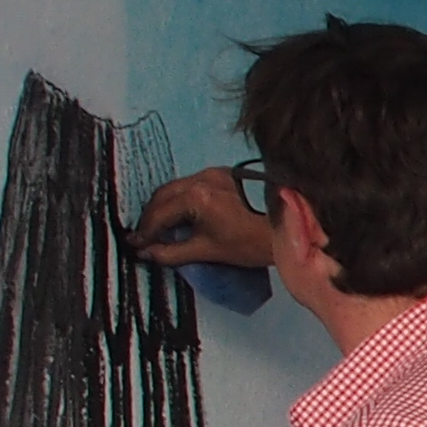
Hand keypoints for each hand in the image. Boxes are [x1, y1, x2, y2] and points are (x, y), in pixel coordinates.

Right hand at [133, 166, 273, 269]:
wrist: (291, 223)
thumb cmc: (252, 240)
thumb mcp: (210, 250)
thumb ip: (173, 252)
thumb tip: (147, 253)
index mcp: (196, 197)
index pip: (159, 214)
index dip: (145, 231)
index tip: (135, 244)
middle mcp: (200, 178)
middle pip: (163, 195)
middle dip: (150, 216)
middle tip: (144, 236)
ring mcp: (213, 172)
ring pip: (176, 187)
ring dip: (165, 206)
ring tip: (160, 227)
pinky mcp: (223, 173)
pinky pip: (192, 184)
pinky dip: (181, 198)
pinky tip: (182, 213)